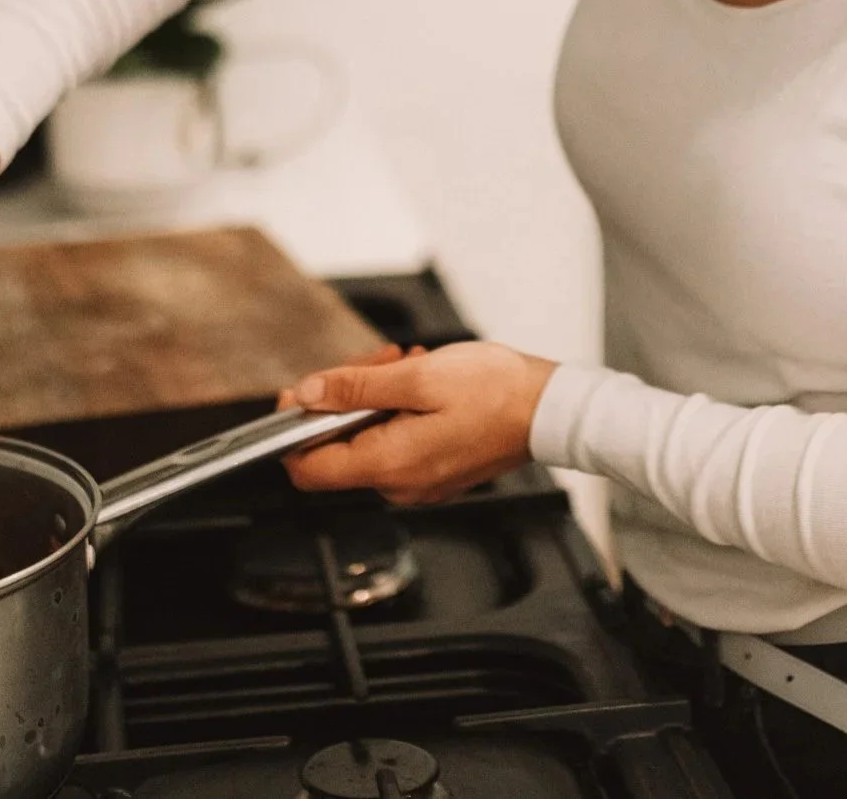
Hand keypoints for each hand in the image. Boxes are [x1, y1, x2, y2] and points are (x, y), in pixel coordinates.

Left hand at [280, 341, 557, 505]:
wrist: (552, 410)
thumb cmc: (498, 392)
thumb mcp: (417, 377)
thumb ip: (355, 388)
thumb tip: (308, 394)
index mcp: (388, 464)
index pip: (307, 469)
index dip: (294, 428)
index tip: (302, 392)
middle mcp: (399, 484)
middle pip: (339, 445)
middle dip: (347, 396)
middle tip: (378, 361)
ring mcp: (419, 481)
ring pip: (368, 437)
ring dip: (377, 396)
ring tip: (408, 365)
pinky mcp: (436, 470)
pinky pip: (396, 441)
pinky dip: (399, 408)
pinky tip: (422, 382)